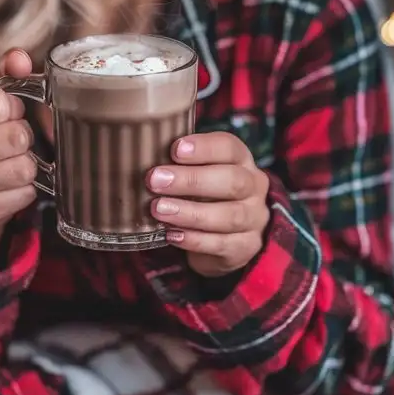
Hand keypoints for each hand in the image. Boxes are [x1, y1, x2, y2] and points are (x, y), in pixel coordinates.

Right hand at [0, 49, 37, 228]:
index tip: (7, 112)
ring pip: (23, 168)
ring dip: (27, 163)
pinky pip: (24, 194)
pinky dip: (25, 189)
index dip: (13, 107)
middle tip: (13, 139)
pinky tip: (9, 183)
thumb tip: (17, 59)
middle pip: (14, 137)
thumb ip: (6, 71)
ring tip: (12, 160)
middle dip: (23, 136)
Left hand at [147, 132, 269, 277]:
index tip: (174, 150)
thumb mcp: (199, 173)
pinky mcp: (245, 247)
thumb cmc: (207, 194)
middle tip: (156, 180)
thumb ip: (179, 164)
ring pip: (228, 216)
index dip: (204, 148)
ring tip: (159, 209)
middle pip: (232, 181)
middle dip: (191, 180)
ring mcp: (254, 219)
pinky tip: (171, 235)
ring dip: (190, 212)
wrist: (231, 235)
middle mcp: (254, 187)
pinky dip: (194, 240)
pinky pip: (222, 244)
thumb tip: (140, 154)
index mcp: (241, 160)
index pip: (229, 147)